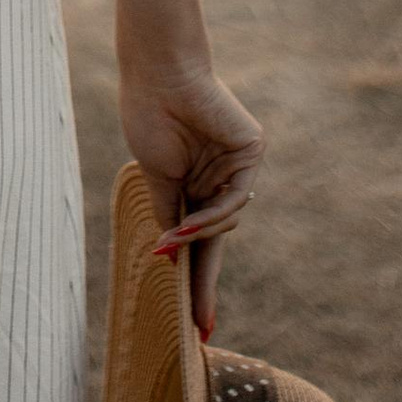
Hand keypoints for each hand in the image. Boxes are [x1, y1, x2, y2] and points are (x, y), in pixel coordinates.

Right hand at [118, 50, 263, 344]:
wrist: (159, 74)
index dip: (194, 277)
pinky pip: (235, 200)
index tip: (192, 322)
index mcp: (195, 182)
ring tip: (173, 245)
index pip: (198, 237)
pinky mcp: (252, 152)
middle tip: (202, 326)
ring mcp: (237, 166)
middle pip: (216, 240)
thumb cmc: (150, 116)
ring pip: (225, 223)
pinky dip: (212, 218)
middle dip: (206, 283)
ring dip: (198, 238)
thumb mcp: (157, 177)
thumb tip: (172, 256)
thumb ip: (170, 213)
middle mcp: (219, 177)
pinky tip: (189, 225)